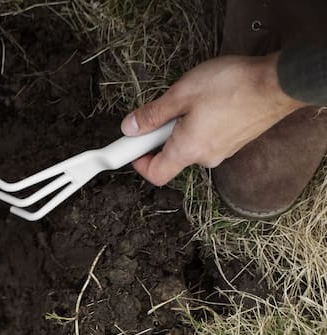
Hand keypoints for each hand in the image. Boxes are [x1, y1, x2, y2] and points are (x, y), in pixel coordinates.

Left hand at [121, 53, 305, 185]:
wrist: (280, 82)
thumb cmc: (233, 85)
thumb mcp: (182, 94)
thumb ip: (153, 115)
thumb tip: (130, 127)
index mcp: (188, 150)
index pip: (155, 174)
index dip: (139, 162)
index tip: (132, 146)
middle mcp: (206, 157)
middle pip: (172, 157)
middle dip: (162, 135)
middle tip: (166, 109)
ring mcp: (224, 151)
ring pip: (192, 144)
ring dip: (184, 127)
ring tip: (194, 100)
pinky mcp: (236, 141)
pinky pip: (209, 138)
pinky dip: (202, 125)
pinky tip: (211, 102)